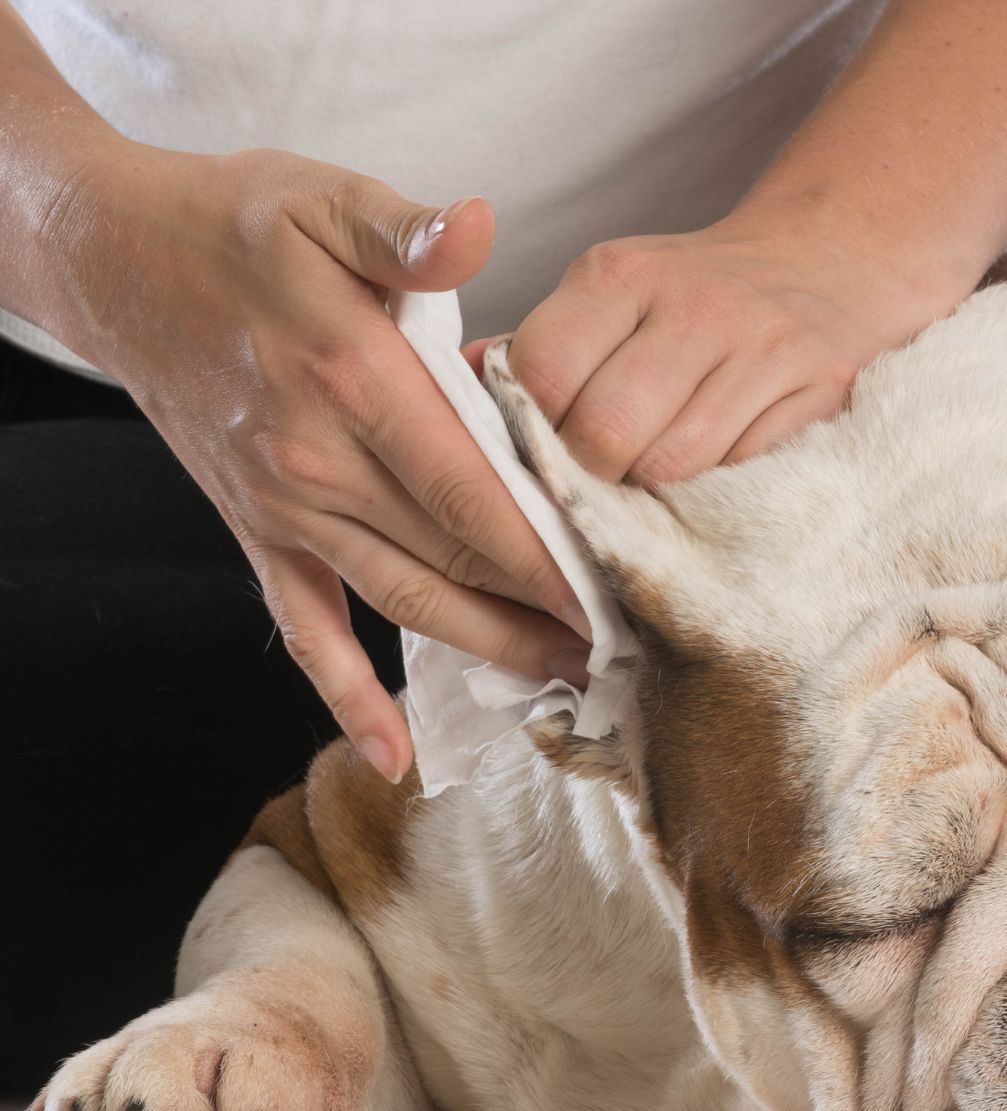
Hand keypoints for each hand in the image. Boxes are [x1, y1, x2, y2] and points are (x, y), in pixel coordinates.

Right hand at [49, 143, 588, 781]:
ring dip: (488, 649)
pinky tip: (395, 755)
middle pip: (455, 559)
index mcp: (353, 381)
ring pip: (403, 602)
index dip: (550, 550)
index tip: (621, 589)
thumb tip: (475, 227)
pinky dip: (348, 695)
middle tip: (629, 645)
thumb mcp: (326, 199)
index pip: (474, 489)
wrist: (117, 261)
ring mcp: (286, 509)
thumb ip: (406, 232)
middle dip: (545, 609)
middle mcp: (319, 463)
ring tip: (568, 680)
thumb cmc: (237, 224)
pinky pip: (305, 630)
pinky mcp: (260, 533)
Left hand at [498, 219, 961, 485]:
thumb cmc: (697, 298)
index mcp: (621, 274)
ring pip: (673, 468)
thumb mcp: (611, 294)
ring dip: (651, 495)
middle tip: (596, 486)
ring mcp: (763, 351)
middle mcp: (694, 305)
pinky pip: (740, 477)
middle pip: (605, 436)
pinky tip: (706, 484)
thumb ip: (540, 347)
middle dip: (591, 478)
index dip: (533, 434)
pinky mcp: (818, 394)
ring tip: (649, 487)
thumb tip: (457, 391)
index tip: (540, 456)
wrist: (832, 266)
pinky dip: (714, 496)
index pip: (544, 377)